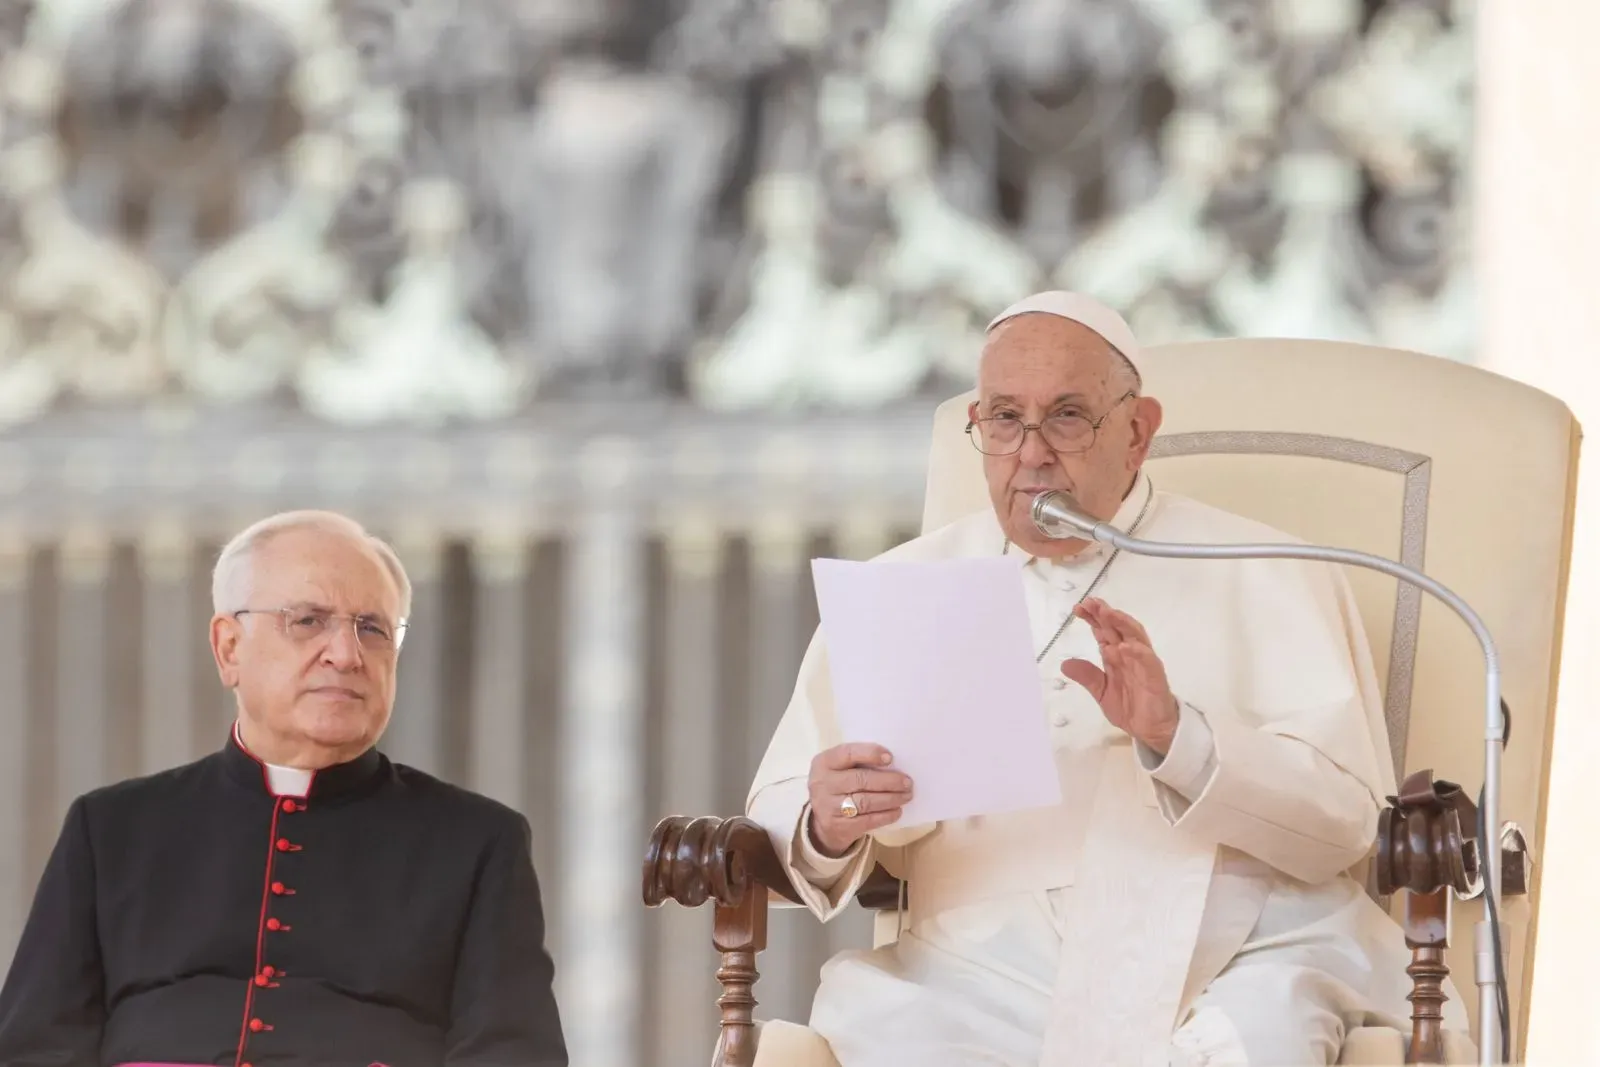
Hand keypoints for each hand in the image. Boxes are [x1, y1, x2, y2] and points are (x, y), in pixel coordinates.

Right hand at [806, 742, 912, 857]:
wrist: (821, 821)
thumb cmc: (838, 786)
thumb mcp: (838, 769)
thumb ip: (858, 762)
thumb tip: (894, 763)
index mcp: (824, 762)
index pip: (847, 753)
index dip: (870, 753)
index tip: (890, 757)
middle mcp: (823, 783)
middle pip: (860, 779)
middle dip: (889, 781)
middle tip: (908, 782)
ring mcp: (829, 807)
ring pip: (866, 801)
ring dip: (891, 799)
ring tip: (906, 796)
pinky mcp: (839, 826)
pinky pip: (867, 820)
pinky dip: (886, 815)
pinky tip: (897, 811)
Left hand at [1060, 598, 1179, 753]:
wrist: (1151, 729)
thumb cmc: (1130, 707)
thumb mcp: (1101, 691)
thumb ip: (1087, 676)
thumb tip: (1065, 664)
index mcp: (1116, 656)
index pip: (1104, 631)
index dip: (1093, 618)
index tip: (1078, 608)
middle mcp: (1130, 654)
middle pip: (1118, 627)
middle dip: (1105, 613)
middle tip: (1090, 602)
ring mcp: (1144, 662)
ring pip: (1134, 635)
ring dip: (1121, 623)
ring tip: (1107, 613)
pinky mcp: (1155, 675)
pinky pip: (1147, 659)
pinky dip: (1136, 651)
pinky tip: (1123, 646)